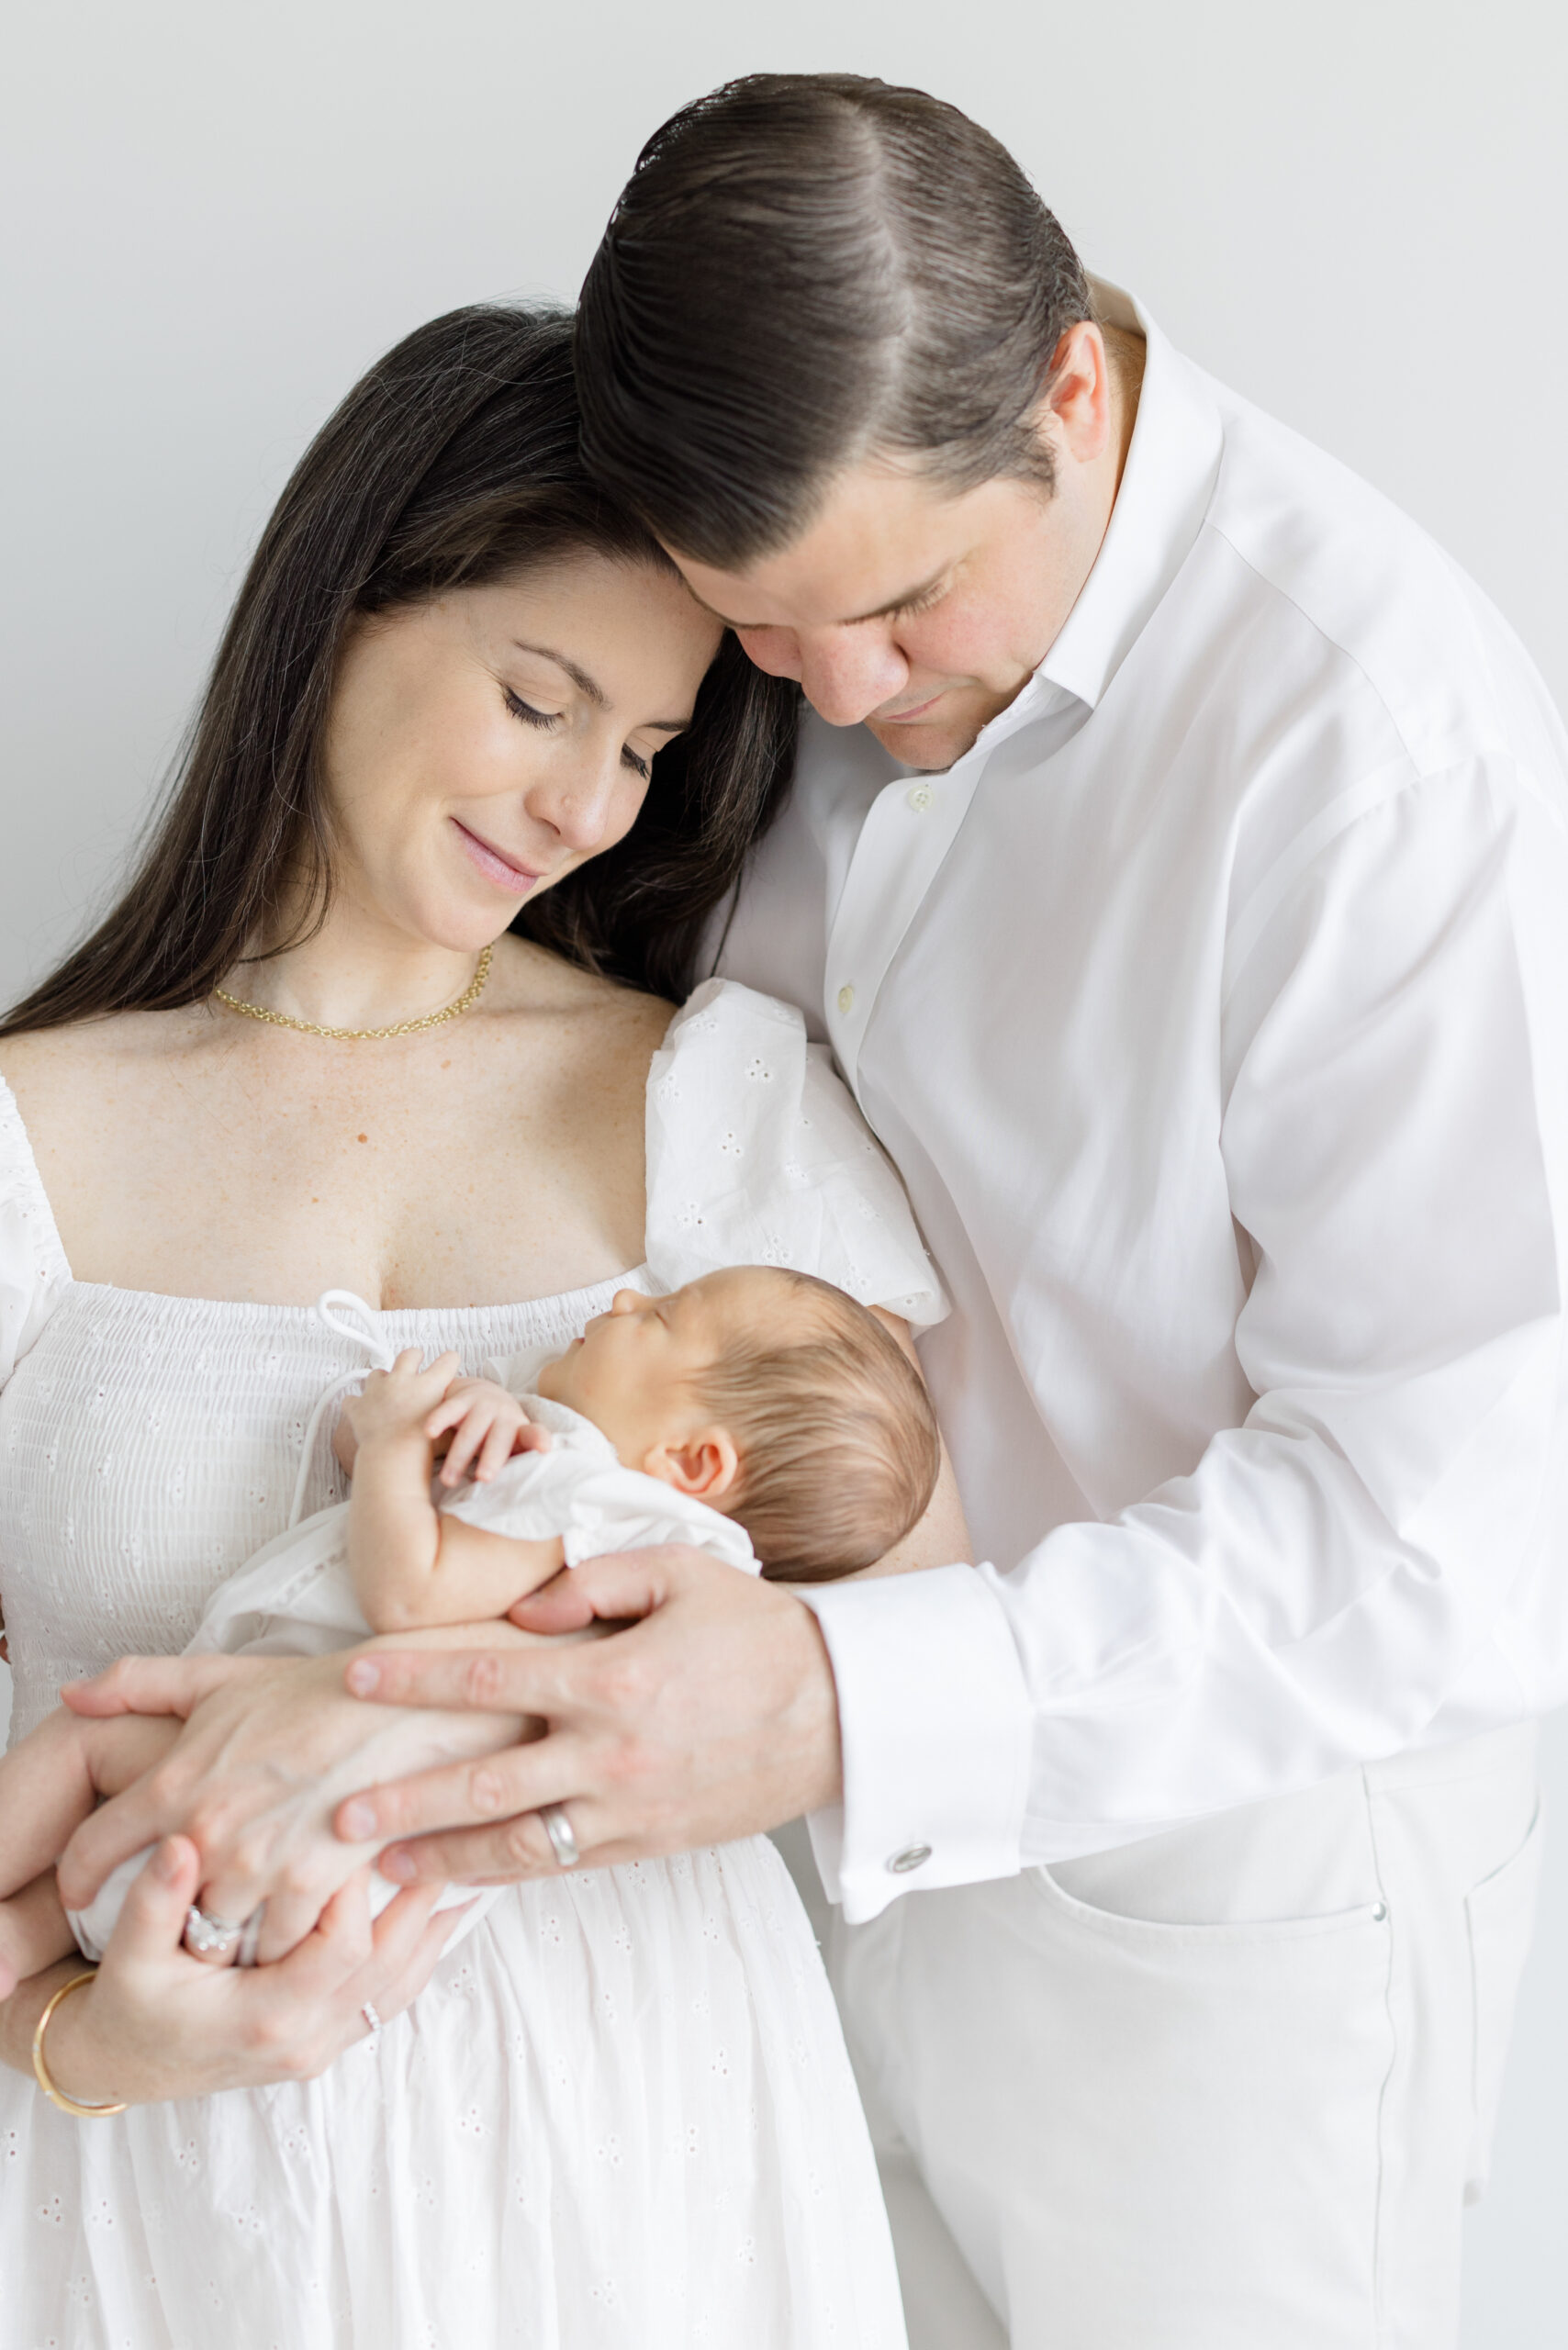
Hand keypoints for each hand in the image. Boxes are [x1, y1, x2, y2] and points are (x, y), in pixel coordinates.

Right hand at [1, 1834, 452, 2105]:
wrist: (123, 2065)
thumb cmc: (128, 2006)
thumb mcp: (129, 1955)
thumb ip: (156, 1902)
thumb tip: (181, 1843)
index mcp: (264, 2019)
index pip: (343, 1949)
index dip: (356, 1891)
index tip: (356, 1833)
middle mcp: (304, 2041)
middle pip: (389, 1963)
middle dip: (413, 1897)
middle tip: (430, 1830)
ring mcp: (321, 2047)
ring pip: (400, 1984)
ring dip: (428, 1923)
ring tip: (455, 1860)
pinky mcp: (326, 2042)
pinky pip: (390, 1998)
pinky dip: (418, 1952)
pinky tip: (438, 1909)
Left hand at [56, 1649, 524, 1959]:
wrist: (406, 1705)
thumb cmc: (315, 1692)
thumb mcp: (219, 1678)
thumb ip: (137, 1684)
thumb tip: (73, 1694)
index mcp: (174, 1782)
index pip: (92, 1851)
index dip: (80, 1878)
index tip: (85, 1892)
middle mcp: (206, 1832)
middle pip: (160, 1905)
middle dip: (174, 1906)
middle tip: (194, 1896)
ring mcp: (259, 1865)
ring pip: (216, 1933)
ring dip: (230, 1930)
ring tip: (249, 1913)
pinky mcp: (309, 1887)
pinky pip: (275, 1943)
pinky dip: (283, 1937)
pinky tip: (296, 1915)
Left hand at [332, 1547, 843, 1883]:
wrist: (839, 1711)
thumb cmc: (757, 1631)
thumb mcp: (681, 1571)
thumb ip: (594, 1582)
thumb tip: (526, 1610)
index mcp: (610, 1678)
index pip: (488, 1677)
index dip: (414, 1680)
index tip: (355, 1678)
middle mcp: (609, 1753)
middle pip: (481, 1783)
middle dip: (403, 1799)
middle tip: (337, 1811)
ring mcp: (627, 1809)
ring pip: (515, 1845)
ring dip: (442, 1857)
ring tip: (380, 1867)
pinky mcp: (648, 1843)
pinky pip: (563, 1865)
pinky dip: (506, 1875)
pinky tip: (462, 1879)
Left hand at [342, 1348, 460, 1459]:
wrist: (392, 1456)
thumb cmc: (423, 1448)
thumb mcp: (449, 1427)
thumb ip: (448, 1413)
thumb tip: (453, 1413)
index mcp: (430, 1384)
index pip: (448, 1360)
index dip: (450, 1360)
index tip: (448, 1363)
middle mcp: (403, 1380)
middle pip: (409, 1355)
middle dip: (413, 1357)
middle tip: (416, 1363)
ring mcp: (378, 1390)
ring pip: (377, 1374)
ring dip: (381, 1381)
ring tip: (386, 1393)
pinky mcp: (358, 1406)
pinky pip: (353, 1400)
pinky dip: (357, 1405)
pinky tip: (363, 1411)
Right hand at [424, 1376, 549, 1487]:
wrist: (480, 1391)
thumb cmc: (497, 1431)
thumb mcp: (511, 1444)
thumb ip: (518, 1463)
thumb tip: (518, 1499)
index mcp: (519, 1429)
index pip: (532, 1435)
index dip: (538, 1440)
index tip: (545, 1448)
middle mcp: (503, 1414)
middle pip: (498, 1438)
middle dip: (492, 1458)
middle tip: (485, 1479)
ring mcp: (482, 1404)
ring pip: (470, 1431)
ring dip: (459, 1455)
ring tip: (448, 1481)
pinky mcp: (460, 1398)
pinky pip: (448, 1410)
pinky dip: (439, 1420)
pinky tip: (429, 1432)